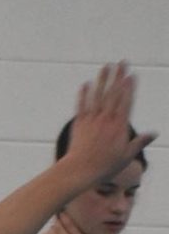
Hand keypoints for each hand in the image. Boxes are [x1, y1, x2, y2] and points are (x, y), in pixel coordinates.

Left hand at [63, 63, 155, 183]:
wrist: (78, 172)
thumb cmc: (104, 167)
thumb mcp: (126, 156)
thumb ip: (139, 142)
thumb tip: (154, 134)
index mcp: (119, 126)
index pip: (126, 101)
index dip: (129, 87)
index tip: (131, 75)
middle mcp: (105, 120)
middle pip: (113, 94)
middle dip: (118, 76)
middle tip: (122, 62)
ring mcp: (91, 121)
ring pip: (97, 96)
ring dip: (102, 80)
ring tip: (106, 66)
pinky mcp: (78, 125)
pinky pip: (81, 106)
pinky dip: (83, 95)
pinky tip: (85, 84)